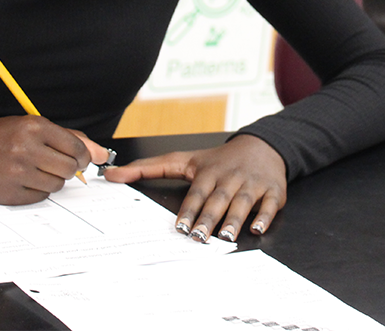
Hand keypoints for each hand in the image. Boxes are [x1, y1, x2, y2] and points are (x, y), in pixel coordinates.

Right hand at [0, 116, 108, 204]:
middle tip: (56, 163)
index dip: (82, 155)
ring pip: (57, 184)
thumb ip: (66, 136)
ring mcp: (18, 173)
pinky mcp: (11, 193)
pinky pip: (40, 196)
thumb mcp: (28, 125)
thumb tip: (100, 153)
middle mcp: (27, 148)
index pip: (76, 147)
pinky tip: (22, 179)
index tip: (78, 157)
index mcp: (34, 126)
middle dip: (69, 168)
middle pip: (70, 168)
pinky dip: (36, 190)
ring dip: (51, 178)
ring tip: (34, 168)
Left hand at [103, 134, 285, 241]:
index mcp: (207, 172)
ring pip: (242, 203)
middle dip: (208, 218)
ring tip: (225, 236)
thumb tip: (112, 175)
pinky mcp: (272, 191)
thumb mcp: (183, 159)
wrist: (261, 146)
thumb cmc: (217, 159)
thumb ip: (148, 168)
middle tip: (199, 237)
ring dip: (234, 220)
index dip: (189, 210)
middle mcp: (228, 178)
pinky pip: (269, 204)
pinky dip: (264, 216)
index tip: (180, 227)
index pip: (196, 192)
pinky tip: (257, 227)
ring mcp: (251, 184)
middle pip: (217, 200)